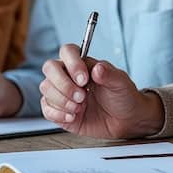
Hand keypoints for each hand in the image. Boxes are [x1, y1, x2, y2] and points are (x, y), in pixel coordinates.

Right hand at [38, 44, 163, 138]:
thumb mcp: (121, 83)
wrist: (126, 120)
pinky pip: (46, 109)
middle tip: (82, 96)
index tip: (84, 80)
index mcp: (84, 65)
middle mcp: (70, 77)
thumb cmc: (123, 97)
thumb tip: (98, 68)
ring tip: (80, 107)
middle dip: (63, 84)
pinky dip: (57, 114)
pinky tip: (73, 116)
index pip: (67, 52)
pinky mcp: (60, 111)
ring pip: (45, 88)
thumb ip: (109, 74)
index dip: (72, 63)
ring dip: (62, 100)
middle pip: (50, 68)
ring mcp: (63, 94)